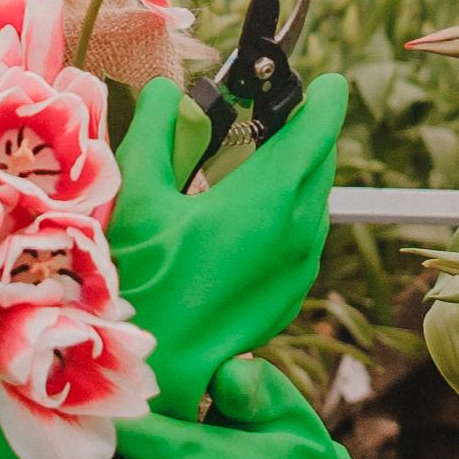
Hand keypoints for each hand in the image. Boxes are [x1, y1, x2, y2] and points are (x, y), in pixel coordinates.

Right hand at [107, 74, 346, 419]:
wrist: (147, 378)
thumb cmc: (136, 282)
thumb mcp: (135, 191)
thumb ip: (158, 127)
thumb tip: (171, 91)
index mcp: (270, 199)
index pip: (319, 128)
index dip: (324, 97)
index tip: (323, 80)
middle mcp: (298, 233)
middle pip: (319, 163)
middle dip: (303, 132)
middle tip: (269, 113)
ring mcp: (298, 270)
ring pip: (313, 202)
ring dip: (292, 175)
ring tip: (250, 163)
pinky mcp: (288, 298)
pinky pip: (300, 239)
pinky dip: (283, 215)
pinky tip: (238, 218)